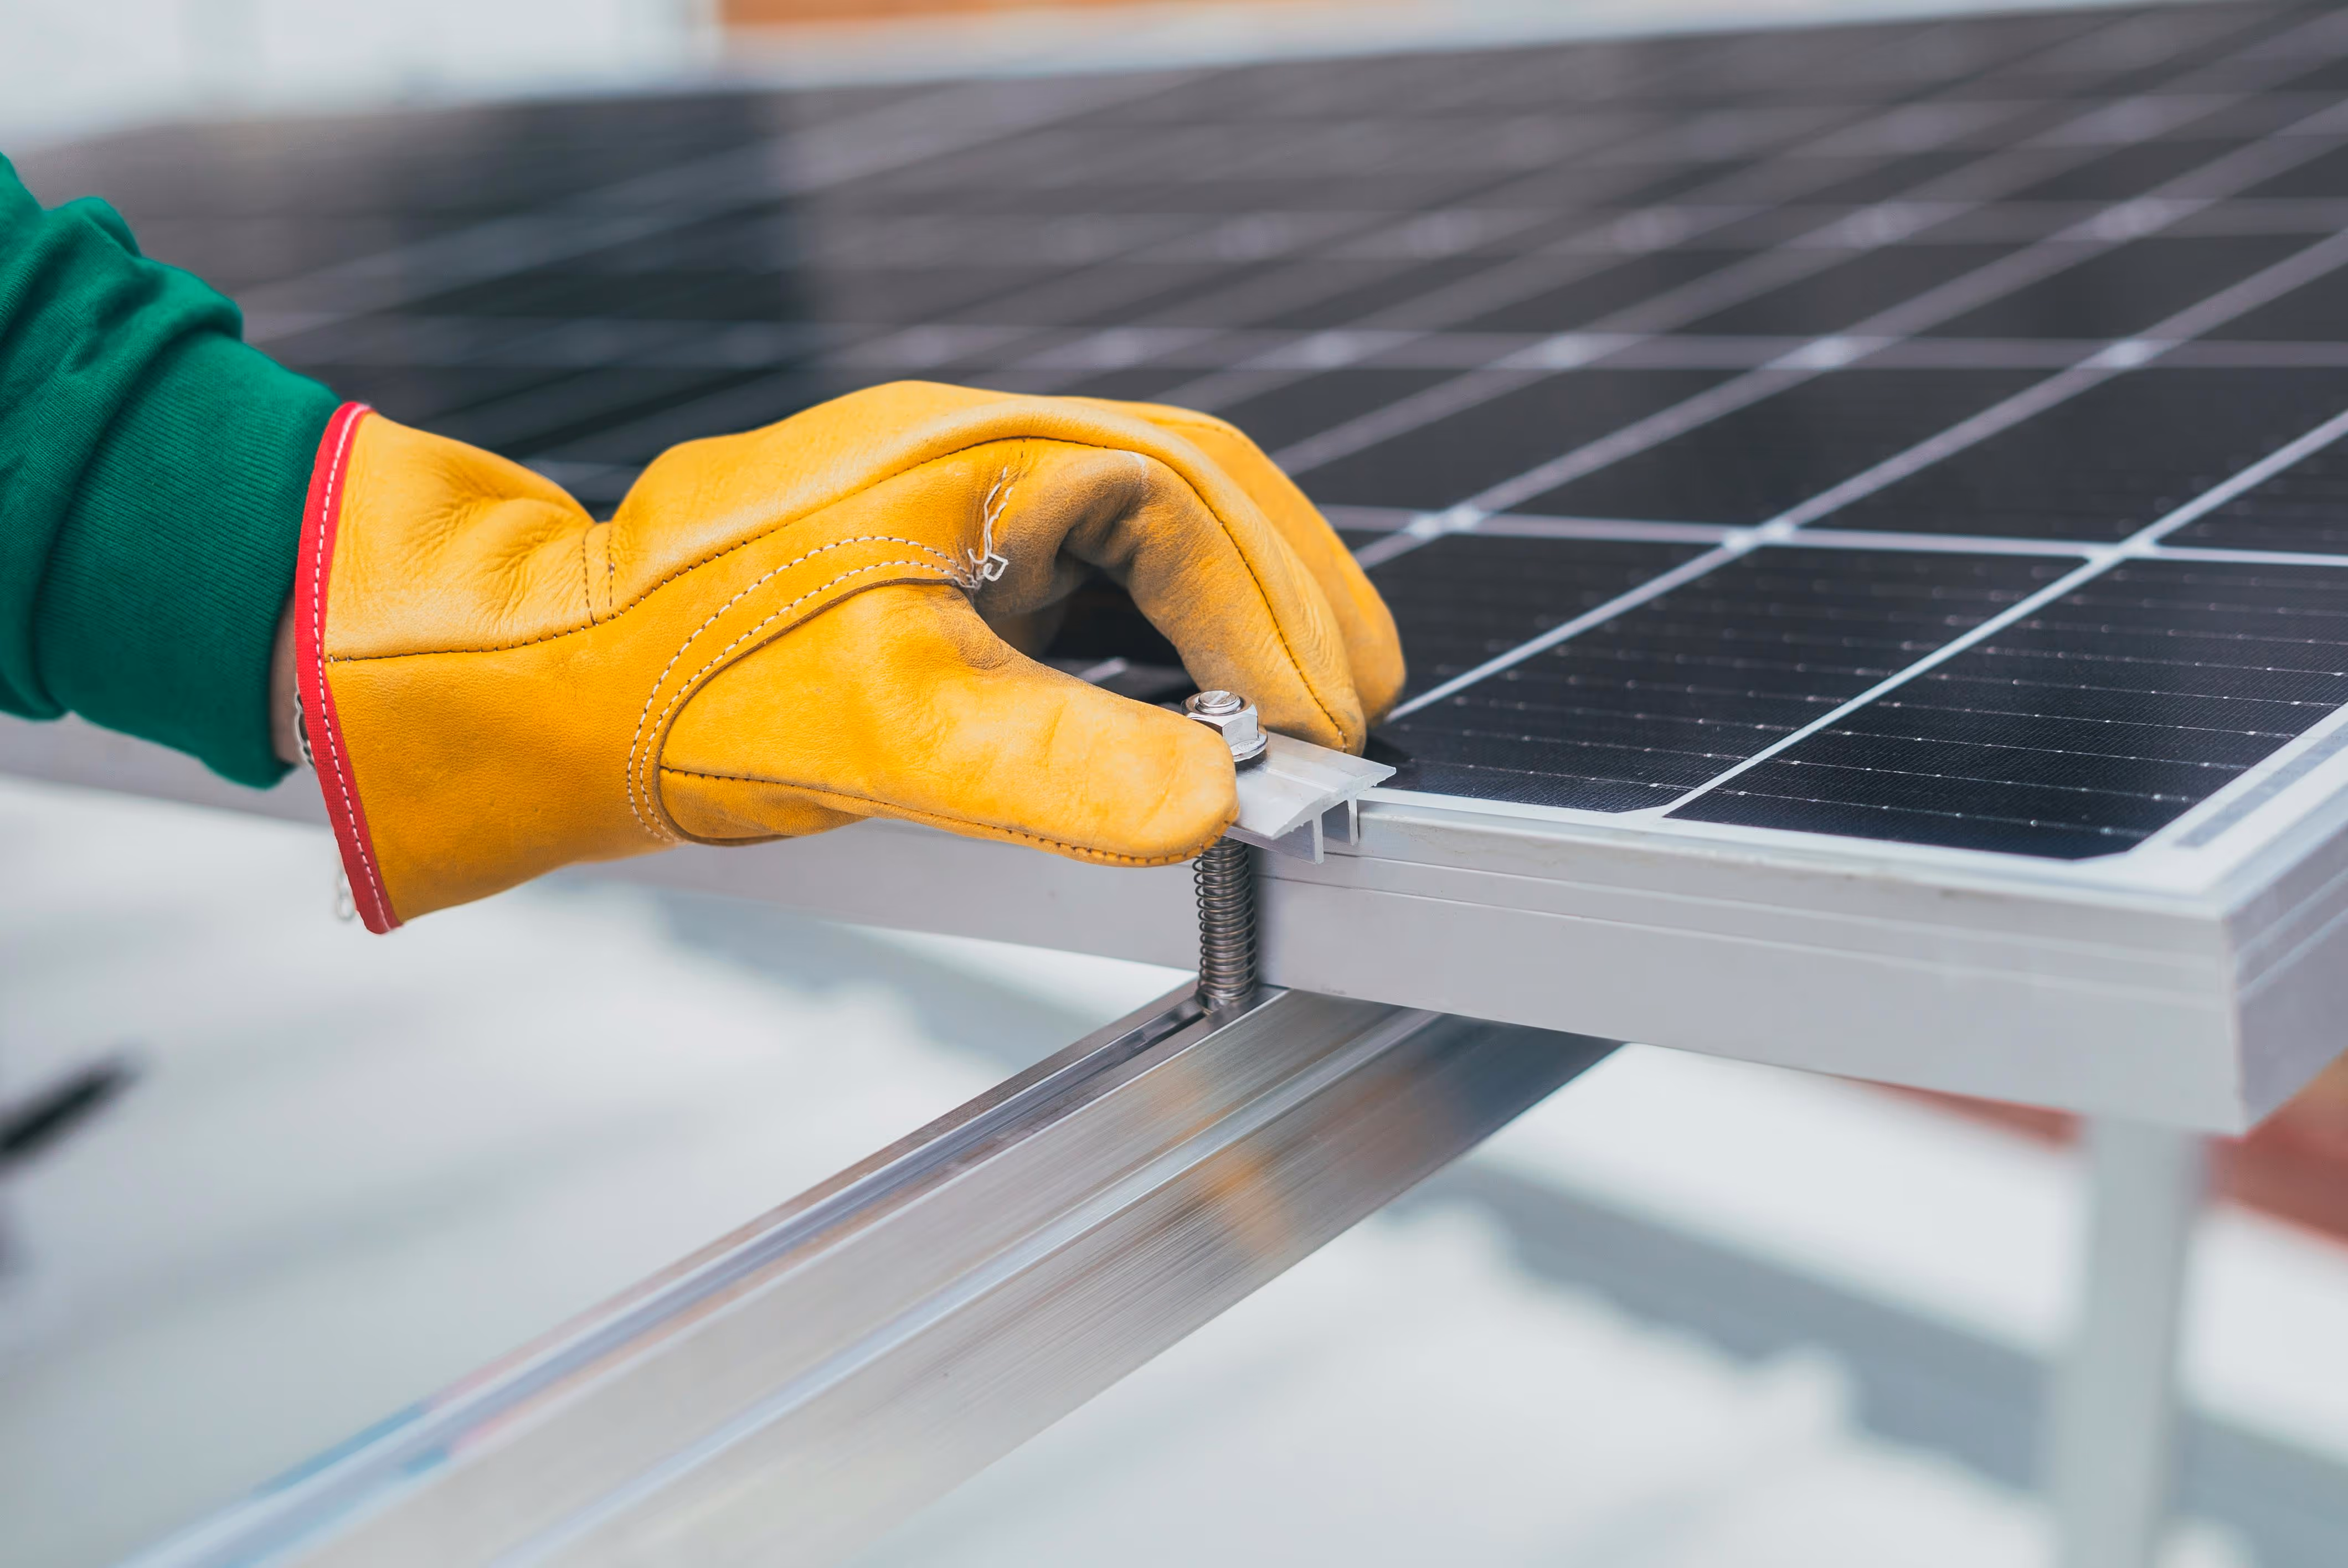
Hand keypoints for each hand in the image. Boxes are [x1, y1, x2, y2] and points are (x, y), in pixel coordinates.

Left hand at [290, 382, 1402, 930]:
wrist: (549, 689)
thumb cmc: (686, 689)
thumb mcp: (890, 735)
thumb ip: (1059, 766)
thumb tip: (1222, 803)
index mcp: (987, 455)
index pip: (1192, 510)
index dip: (1281, 623)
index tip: (1329, 736)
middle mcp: (984, 455)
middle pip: (1198, 497)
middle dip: (1289, 606)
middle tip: (1350, 721)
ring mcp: (960, 499)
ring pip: (1150, 532)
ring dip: (1235, 617)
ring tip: (1294, 718)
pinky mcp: (937, 556)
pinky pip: (1089, 573)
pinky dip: (1162, 635)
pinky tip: (1179, 707)